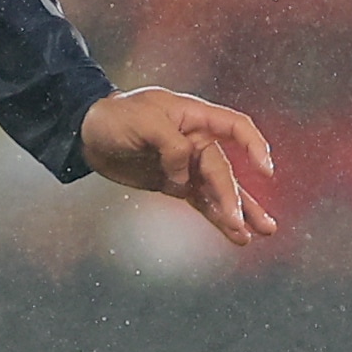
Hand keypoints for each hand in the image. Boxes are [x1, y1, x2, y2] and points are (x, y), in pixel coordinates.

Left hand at [79, 87, 279, 246]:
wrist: (87, 134)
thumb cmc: (116, 116)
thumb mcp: (144, 121)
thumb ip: (171, 146)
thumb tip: (184, 176)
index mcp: (195, 117)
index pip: (236, 127)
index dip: (254, 145)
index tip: (264, 169)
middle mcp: (197, 141)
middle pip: (223, 170)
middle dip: (232, 197)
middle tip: (239, 221)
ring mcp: (187, 165)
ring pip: (219, 190)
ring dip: (240, 211)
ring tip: (261, 232)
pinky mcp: (175, 184)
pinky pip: (202, 202)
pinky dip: (217, 218)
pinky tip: (236, 234)